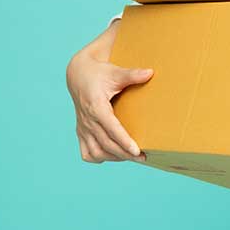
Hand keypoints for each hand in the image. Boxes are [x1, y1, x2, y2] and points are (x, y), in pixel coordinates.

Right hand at [66, 20, 153, 163]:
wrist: (79, 75)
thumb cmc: (99, 73)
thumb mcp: (115, 72)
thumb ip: (132, 74)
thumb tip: (150, 73)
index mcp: (96, 107)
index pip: (110, 128)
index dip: (124, 141)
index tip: (137, 150)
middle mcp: (87, 120)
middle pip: (106, 144)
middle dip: (125, 153)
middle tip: (143, 157)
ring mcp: (83, 128)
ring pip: (95, 152)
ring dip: (113, 157)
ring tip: (131, 157)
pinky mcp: (81, 131)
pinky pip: (86, 152)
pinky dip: (99, 157)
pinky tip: (113, 155)